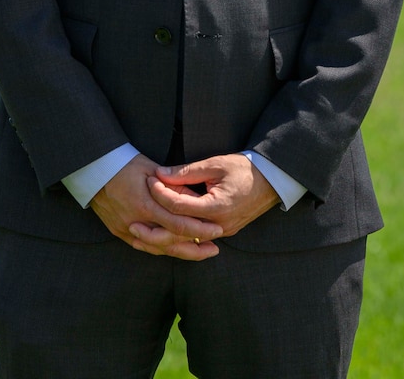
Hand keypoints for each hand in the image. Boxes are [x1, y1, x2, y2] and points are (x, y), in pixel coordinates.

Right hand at [88, 154, 221, 259]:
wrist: (94, 168)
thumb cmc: (125, 163)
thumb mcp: (152, 169)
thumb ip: (173, 185)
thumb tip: (193, 198)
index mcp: (145, 205)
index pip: (178, 224)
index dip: (199, 230)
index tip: (216, 231)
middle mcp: (136, 221)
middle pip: (170, 242)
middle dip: (194, 248)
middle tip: (214, 249)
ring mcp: (125, 229)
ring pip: (157, 248)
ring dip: (180, 252)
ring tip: (199, 253)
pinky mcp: (118, 231)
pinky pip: (142, 246)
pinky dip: (160, 249)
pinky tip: (174, 251)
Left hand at [136, 154, 278, 251]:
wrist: (272, 181)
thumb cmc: (245, 168)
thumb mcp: (216, 164)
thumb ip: (187, 172)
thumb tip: (161, 174)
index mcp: (216, 207)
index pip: (179, 206)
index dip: (161, 194)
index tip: (149, 181)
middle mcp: (218, 225)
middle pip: (179, 233)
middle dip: (154, 229)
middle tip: (131, 223)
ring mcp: (221, 232)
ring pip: (186, 240)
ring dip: (163, 237)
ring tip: (140, 234)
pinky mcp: (222, 232)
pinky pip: (195, 239)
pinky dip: (177, 237)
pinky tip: (162, 234)